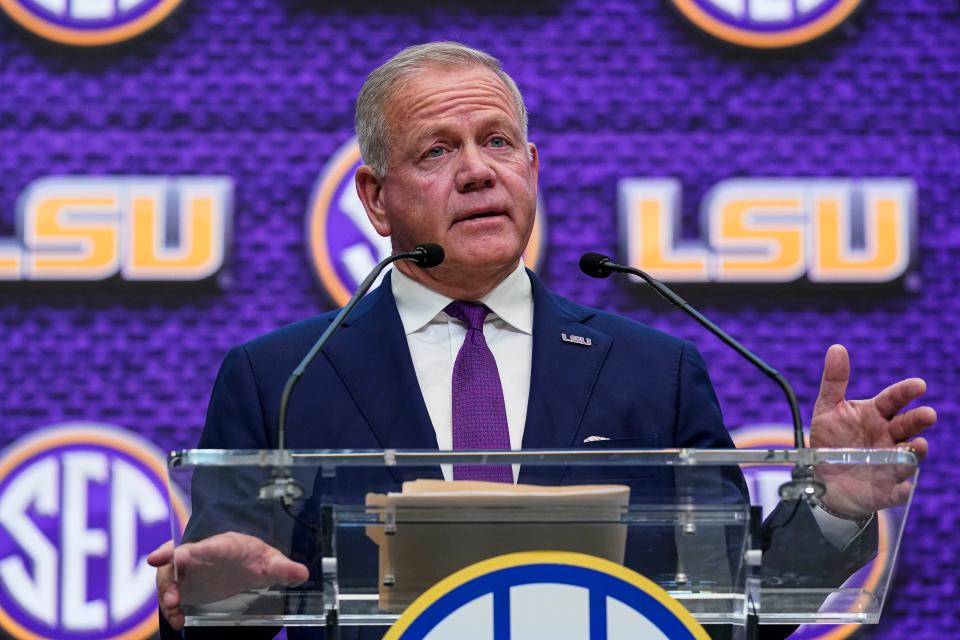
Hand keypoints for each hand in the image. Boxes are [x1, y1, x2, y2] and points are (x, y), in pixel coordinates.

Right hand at [147, 533, 309, 630]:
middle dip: (169, 575)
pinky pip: (172, 592)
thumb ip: (284, 568)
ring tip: (174, 610)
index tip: (168, 556)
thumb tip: (302, 574)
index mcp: (223, 546)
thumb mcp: (271, 562)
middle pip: (177, 559)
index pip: (204, 546)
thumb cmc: (256, 558)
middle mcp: (201, 554)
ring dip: (167, 592)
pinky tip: (179, 619)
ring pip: (169, 576)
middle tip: (171, 598)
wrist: (247, 563)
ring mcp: (191, 569)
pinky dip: (171, 606)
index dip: (185, 550)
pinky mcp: (187, 584)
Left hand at [810, 344, 935, 515]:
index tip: (918, 384)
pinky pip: (899, 491)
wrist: (825, 479)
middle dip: (918, 420)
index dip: (905, 392)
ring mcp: (891, 463)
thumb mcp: (827, 410)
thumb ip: (834, 381)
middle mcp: (889, 437)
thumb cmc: (832, 440)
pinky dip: (903, 489)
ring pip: (909, 456)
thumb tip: (837, 348)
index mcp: (876, 415)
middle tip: (927, 414)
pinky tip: (905, 487)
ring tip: (916, 445)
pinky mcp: (888, 489)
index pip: (893, 400)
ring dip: (915, 451)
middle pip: (907, 425)